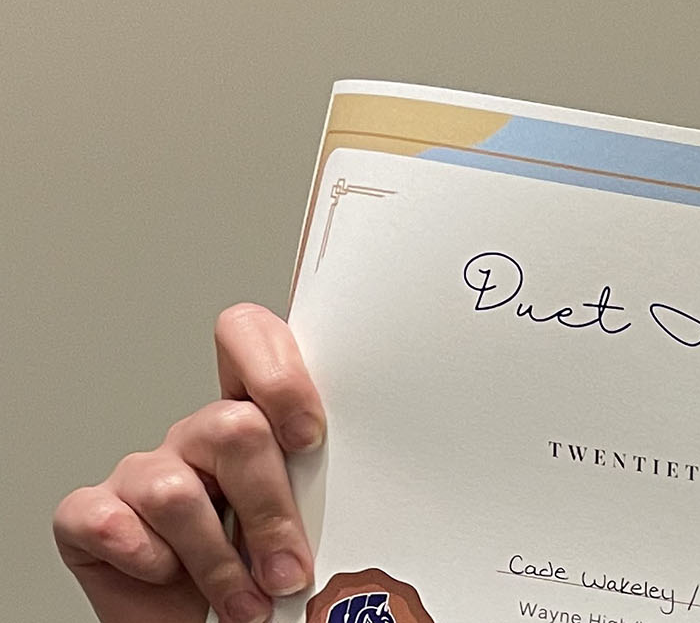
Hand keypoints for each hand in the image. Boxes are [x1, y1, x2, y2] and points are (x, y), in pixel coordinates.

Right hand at [53, 303, 325, 622]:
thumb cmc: (266, 583)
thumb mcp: (313, 532)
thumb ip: (330, 499)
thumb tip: (373, 509)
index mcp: (254, 423)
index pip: (250, 339)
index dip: (278, 374)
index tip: (309, 439)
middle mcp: (196, 439)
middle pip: (232, 427)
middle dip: (269, 511)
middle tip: (289, 571)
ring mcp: (140, 475)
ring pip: (176, 492)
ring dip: (219, 562)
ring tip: (247, 604)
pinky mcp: (89, 517)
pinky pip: (108, 523)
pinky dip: (147, 561)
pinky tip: (167, 578)